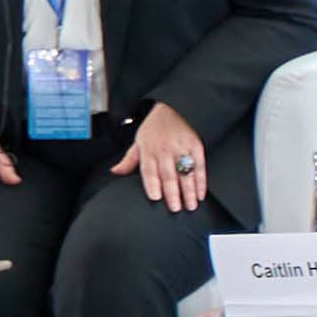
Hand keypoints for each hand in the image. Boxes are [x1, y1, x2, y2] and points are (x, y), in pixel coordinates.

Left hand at [114, 100, 210, 215]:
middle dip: (173, 193)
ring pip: (185, 173)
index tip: (156, 198)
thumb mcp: (138, 142)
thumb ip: (129, 160)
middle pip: (169, 174)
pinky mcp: (196, 146)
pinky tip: (201, 193)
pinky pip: (200, 167)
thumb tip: (115, 172)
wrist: (174, 109)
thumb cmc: (155, 127)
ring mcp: (181, 148)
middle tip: (176, 208)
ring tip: (191, 205)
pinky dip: (201, 181)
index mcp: (148, 149)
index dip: (152, 184)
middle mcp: (165, 149)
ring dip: (189, 191)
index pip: (149, 170)